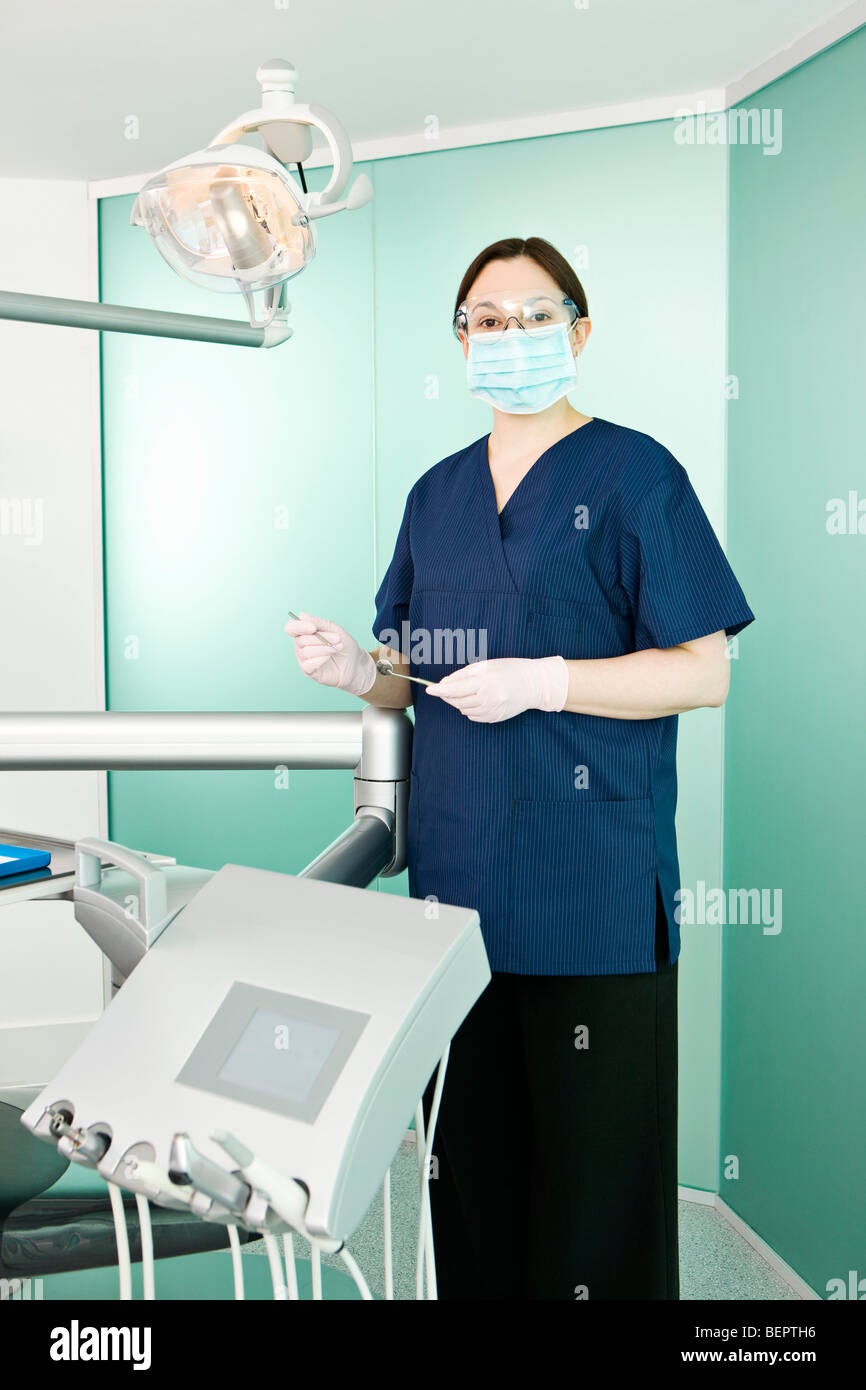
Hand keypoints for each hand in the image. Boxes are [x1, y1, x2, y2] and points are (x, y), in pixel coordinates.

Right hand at [284, 612, 376, 695]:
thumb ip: (319, 623)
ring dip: (325, 648)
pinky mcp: (309, 671)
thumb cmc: (344, 645)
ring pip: (306, 652)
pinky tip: (330, 657)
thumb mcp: (335, 630)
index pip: (291, 628)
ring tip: (338, 647)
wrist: (356, 664)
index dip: (298, 627)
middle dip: (322, 638)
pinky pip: (308, 664)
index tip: (313, 627)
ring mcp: (304, 660)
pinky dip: (321, 659)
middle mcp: (301, 646)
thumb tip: (301, 615)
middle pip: (301, 640)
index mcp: (305, 633)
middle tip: (338, 639)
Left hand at [425, 656, 568, 722]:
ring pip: (463, 709)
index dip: (440, 690)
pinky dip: (469, 708)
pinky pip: (472, 716)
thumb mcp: (486, 665)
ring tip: (472, 690)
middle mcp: (488, 699)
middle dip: (448, 694)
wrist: (533, 685)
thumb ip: (464, 674)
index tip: (429, 690)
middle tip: (448, 686)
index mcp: (485, 683)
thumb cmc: (510, 670)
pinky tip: (479, 699)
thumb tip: (445, 683)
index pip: (455, 689)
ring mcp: (491, 711)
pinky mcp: (494, 718)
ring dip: (459, 701)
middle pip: (456, 701)